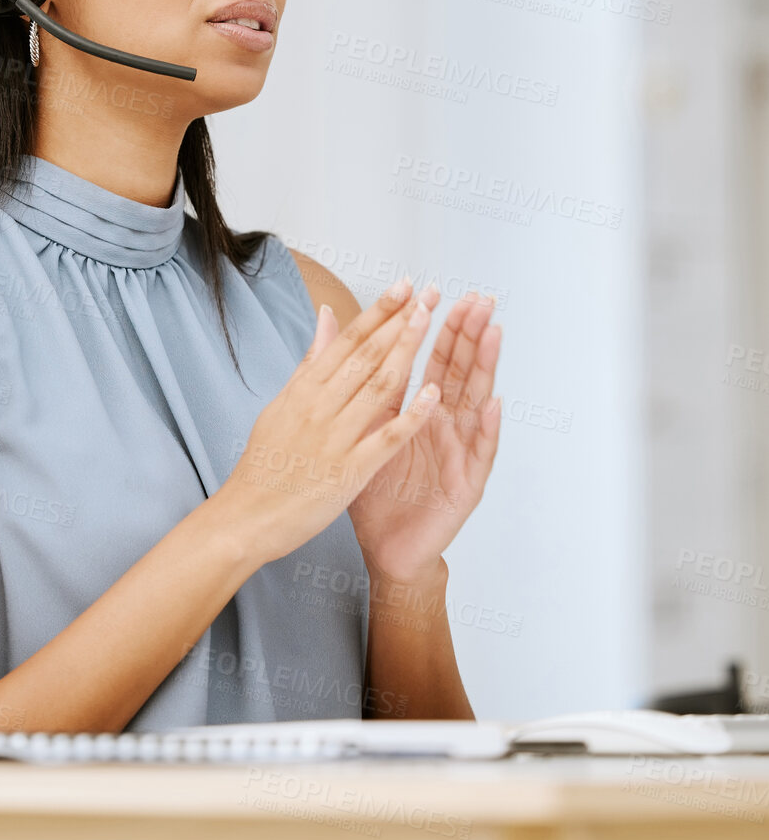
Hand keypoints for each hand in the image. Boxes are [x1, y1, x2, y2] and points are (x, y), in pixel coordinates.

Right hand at [219, 280, 441, 564]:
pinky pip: (384, 439)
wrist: (245, 517)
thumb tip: (328, 316)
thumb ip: (311, 362)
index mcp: (303, 390)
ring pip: (377, 387)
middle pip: (366, 356)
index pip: (347, 342)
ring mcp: (334, 439)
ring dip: (406, 351)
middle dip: (400, 321)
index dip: (379, 312)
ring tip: (430, 323)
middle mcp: (318, 408)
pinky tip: (432, 394)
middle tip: (430, 293)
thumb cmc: (263, 465)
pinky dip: (409, 416)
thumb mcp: (281, 404)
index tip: (405, 286)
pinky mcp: (348, 473)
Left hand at [341, 286, 501, 581]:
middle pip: (459, 373)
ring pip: (476, 402)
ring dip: (486, 368)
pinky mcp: (467, 484)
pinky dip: (487, 429)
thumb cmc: (376, 492)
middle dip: (468, 335)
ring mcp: (460, 453)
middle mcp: (445, 426)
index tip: (436, 291)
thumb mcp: (362, 433)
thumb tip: (345, 346)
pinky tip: (493, 404)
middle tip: (478, 299)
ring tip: (493, 333)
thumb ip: (360, 389)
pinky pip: (480, 453)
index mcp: (419, 412)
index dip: (434, 327)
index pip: (430, 361)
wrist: (385, 548)